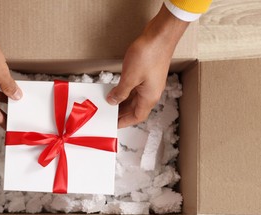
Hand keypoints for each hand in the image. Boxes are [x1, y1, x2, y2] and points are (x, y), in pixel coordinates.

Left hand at [106, 4, 188, 127]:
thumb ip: (120, 92)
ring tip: (109, 103)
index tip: (113, 124)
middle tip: (108, 114)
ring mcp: (150, 82)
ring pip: (135, 98)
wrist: (160, 35)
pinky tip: (117, 89)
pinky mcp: (147, 73)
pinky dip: (125, 91)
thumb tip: (113, 101)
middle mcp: (151, 92)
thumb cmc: (149, 55)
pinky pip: (135, 88)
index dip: (124, 122)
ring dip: (123, 101)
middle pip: (135, 108)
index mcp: (149, 97)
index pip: (136, 117)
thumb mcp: (129, 77)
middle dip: (121, 112)